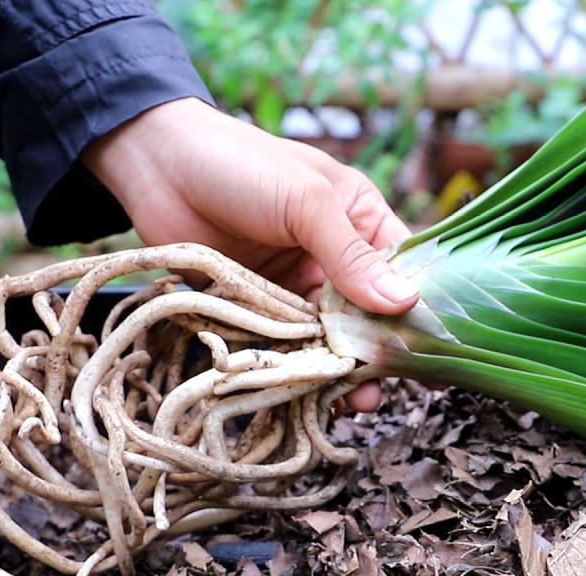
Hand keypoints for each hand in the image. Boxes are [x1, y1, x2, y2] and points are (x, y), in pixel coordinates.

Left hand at [84, 98, 418, 410]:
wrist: (154, 165)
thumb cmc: (239, 165)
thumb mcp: (305, 203)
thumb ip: (351, 256)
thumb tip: (405, 303)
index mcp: (358, 218)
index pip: (403, 270)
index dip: (417, 311)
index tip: (431, 353)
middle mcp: (332, 256)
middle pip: (367, 314)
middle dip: (376, 352)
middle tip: (384, 388)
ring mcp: (294, 285)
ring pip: (328, 337)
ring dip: (338, 368)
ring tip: (352, 401)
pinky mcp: (257, 307)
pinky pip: (285, 345)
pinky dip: (297, 369)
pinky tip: (309, 394)